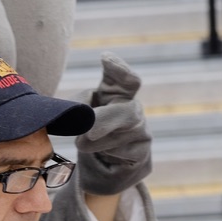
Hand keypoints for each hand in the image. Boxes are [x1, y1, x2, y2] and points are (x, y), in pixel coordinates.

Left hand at [76, 52, 151, 194]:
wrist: (104, 161)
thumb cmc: (91, 130)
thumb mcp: (80, 114)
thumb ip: (79, 108)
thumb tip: (81, 115)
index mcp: (117, 93)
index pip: (124, 78)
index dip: (119, 68)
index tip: (105, 58)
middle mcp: (133, 108)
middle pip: (128, 111)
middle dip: (106, 120)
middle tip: (88, 131)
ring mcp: (142, 130)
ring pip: (122, 136)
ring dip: (98, 143)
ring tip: (83, 143)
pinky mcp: (143, 151)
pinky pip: (125, 153)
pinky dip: (109, 155)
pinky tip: (105, 155)